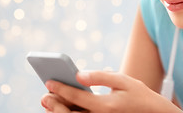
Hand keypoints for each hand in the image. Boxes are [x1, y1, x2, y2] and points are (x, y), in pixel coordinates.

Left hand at [41, 71, 181, 112]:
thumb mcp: (123, 80)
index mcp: (106, 106)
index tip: (49, 81)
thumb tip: (79, 74)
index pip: (78, 97)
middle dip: (55, 105)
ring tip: (49, 103)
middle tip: (44, 96)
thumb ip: (100, 76)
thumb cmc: (138, 95)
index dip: (61, 88)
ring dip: (59, 112)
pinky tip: (63, 108)